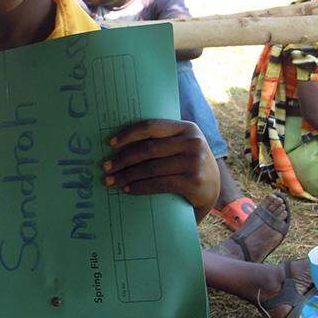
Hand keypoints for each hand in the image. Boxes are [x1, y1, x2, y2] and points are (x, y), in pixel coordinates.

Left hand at [104, 119, 218, 218]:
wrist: (212, 190)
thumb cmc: (187, 166)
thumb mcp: (180, 147)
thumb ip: (161, 141)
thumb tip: (118, 143)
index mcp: (186, 128)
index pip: (151, 126)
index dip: (128, 134)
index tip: (110, 144)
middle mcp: (193, 142)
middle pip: (148, 149)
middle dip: (122, 159)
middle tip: (105, 167)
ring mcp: (195, 162)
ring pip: (151, 168)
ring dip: (127, 176)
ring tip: (112, 181)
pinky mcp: (194, 182)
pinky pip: (159, 184)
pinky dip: (140, 187)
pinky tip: (127, 190)